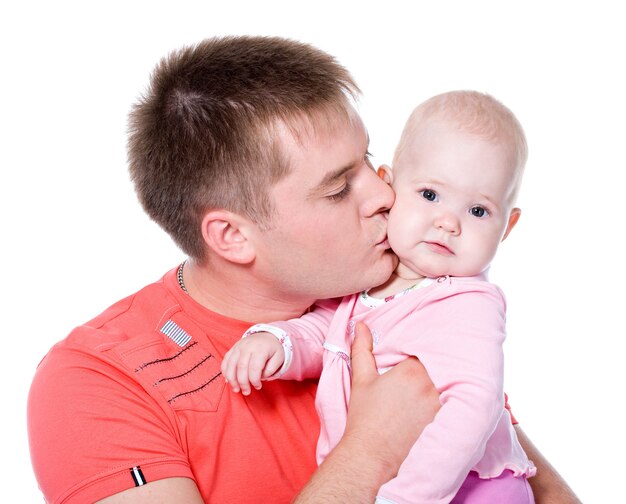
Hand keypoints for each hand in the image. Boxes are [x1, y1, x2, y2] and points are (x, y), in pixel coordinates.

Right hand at [220, 333, 284, 394]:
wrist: (266, 335)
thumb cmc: (273, 349)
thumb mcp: (279, 357)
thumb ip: (271, 369)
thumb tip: (260, 377)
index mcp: (260, 348)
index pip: (254, 367)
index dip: (254, 380)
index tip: (258, 387)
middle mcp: (247, 346)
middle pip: (241, 367)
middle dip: (242, 383)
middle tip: (246, 392)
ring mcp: (238, 347)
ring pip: (230, 364)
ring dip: (232, 379)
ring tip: (236, 389)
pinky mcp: (233, 348)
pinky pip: (225, 360)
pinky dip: (225, 371)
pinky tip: (229, 380)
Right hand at [344, 322, 440, 479]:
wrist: (370, 456)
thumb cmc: (364, 418)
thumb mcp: (361, 380)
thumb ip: (362, 349)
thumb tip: (361, 325)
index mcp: (412, 370)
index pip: (425, 352)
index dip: (422, 356)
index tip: (417, 362)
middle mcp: (431, 385)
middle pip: (440, 369)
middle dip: (436, 370)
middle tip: (428, 380)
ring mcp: (441, 406)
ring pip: (451, 387)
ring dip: (446, 387)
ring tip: (435, 395)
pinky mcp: (446, 425)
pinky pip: (455, 408)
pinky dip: (452, 407)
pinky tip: (442, 412)